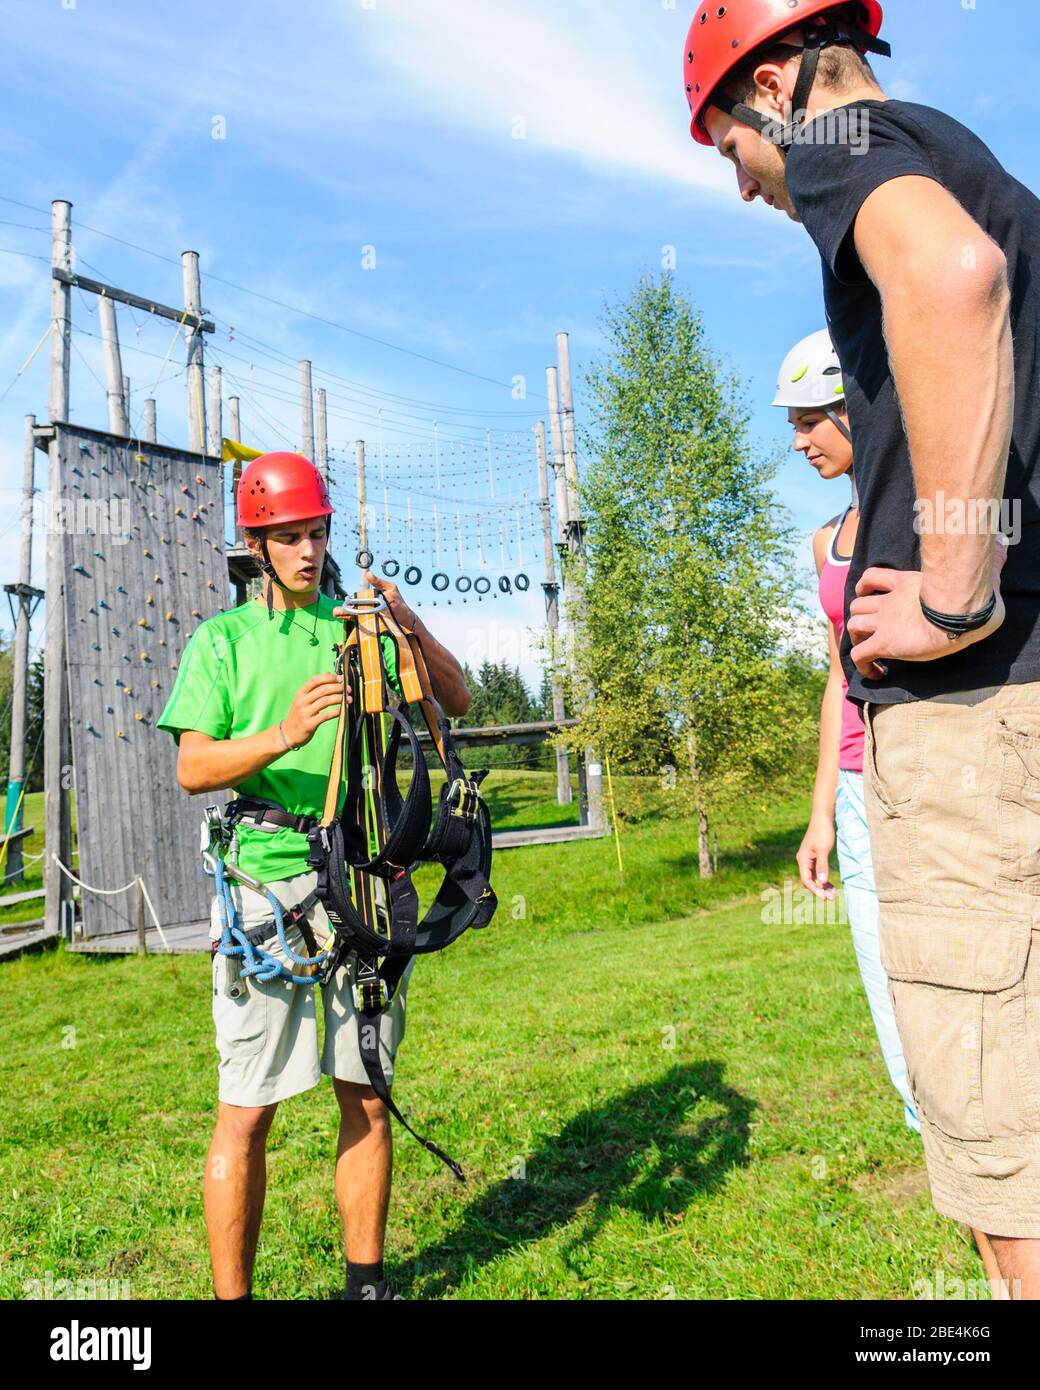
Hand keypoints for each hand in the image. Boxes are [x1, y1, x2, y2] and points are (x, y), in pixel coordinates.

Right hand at [281, 672, 347, 748]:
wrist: (288, 733)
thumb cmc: (299, 715)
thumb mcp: (303, 699)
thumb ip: (315, 687)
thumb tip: (328, 673)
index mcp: (300, 693)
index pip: (315, 680)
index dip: (329, 678)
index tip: (341, 678)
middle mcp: (301, 701)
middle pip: (323, 690)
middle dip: (338, 688)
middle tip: (348, 689)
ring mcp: (304, 712)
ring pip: (325, 701)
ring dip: (339, 699)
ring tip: (349, 699)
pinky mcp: (309, 724)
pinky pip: (325, 715)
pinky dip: (336, 712)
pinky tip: (342, 710)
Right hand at [334, 571, 418, 632]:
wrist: (408, 620)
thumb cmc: (400, 604)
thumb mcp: (391, 590)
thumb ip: (379, 583)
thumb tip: (368, 573)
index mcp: (371, 599)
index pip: (357, 600)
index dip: (349, 602)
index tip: (344, 601)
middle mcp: (369, 609)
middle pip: (354, 609)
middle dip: (344, 610)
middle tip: (336, 611)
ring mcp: (371, 618)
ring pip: (356, 617)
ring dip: (346, 616)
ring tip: (337, 615)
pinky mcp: (374, 626)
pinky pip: (363, 625)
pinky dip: (356, 625)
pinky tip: (349, 623)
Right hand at [796, 813, 836, 900]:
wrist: (823, 818)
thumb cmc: (822, 832)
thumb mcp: (823, 850)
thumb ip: (822, 866)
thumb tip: (822, 883)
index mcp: (803, 859)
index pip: (806, 879)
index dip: (815, 890)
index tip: (825, 897)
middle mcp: (804, 861)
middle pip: (810, 880)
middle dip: (820, 890)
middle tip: (832, 898)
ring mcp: (809, 859)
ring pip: (815, 877)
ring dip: (823, 886)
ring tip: (834, 894)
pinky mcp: (816, 857)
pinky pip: (818, 872)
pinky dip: (824, 879)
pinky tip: (832, 885)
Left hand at [848, 542, 1007, 680]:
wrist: (958, 611)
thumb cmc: (971, 596)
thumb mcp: (974, 574)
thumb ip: (982, 564)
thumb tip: (1002, 548)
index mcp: (905, 582)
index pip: (876, 577)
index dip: (869, 587)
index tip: (874, 598)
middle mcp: (889, 601)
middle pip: (858, 603)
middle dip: (861, 615)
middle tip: (871, 629)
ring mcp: (884, 621)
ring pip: (854, 625)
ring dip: (858, 637)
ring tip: (870, 648)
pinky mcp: (885, 642)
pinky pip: (860, 655)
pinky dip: (862, 664)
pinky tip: (875, 672)